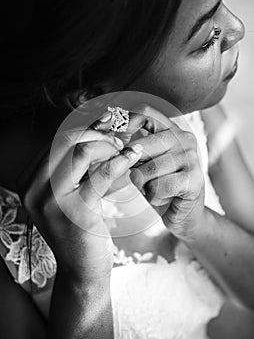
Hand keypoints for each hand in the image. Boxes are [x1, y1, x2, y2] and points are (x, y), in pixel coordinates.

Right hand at [15, 112, 142, 282]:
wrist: (82, 269)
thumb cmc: (79, 228)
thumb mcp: (67, 195)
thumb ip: (71, 167)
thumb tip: (93, 129)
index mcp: (29, 181)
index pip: (56, 140)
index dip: (85, 128)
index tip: (107, 125)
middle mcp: (33, 189)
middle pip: (65, 139)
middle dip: (96, 132)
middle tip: (118, 137)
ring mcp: (51, 201)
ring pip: (82, 150)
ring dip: (108, 144)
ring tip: (126, 148)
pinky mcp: (75, 211)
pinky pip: (101, 174)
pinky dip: (121, 160)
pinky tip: (133, 156)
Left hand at [121, 104, 204, 240]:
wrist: (185, 213)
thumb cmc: (160, 185)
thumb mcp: (144, 162)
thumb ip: (131, 147)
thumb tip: (106, 137)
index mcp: (171, 128)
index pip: (144, 112)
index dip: (123, 122)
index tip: (111, 140)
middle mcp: (183, 138)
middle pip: (140, 144)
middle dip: (131, 166)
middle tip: (140, 178)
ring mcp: (190, 157)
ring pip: (146, 170)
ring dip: (143, 185)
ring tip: (154, 188)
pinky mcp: (194, 179)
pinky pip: (158, 186)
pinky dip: (154, 196)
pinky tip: (164, 197)